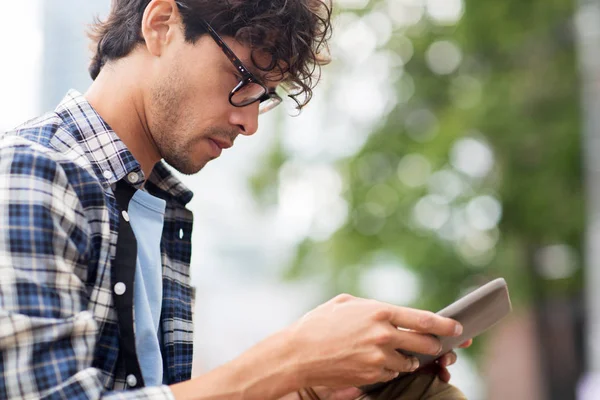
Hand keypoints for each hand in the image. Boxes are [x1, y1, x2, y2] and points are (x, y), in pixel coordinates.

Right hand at [285, 294, 463, 388]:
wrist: (297, 353)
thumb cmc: (319, 323)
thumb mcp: (346, 303)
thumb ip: (373, 307)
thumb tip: (392, 313)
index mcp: (379, 312)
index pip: (424, 319)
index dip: (446, 325)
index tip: (458, 327)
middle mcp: (383, 336)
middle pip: (424, 344)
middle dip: (435, 345)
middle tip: (437, 344)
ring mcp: (378, 359)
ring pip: (409, 363)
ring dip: (409, 359)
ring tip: (397, 352)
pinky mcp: (371, 376)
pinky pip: (391, 374)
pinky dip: (391, 369)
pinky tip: (378, 361)